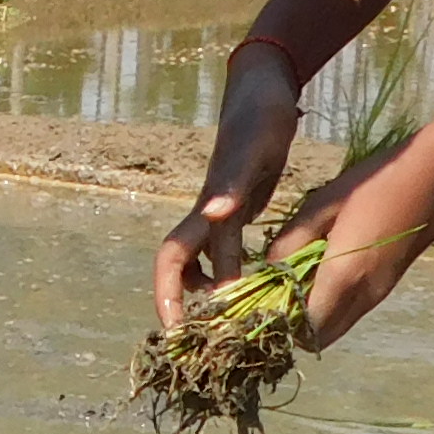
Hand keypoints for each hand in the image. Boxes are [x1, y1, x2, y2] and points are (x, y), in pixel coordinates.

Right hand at [157, 42, 305, 326]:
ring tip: (224, 322)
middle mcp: (207, 214)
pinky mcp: (234, 208)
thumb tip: (213, 215)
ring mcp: (219, 212)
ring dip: (204, 292)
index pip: (174, 260)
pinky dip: (225, 272)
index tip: (180, 332)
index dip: (170, 296)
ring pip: (198, 262)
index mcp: (208, 208)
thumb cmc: (261, 117)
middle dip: (179, 304)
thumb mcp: (254, 150)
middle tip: (194, 341)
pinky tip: (246, 285)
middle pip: (178, 267)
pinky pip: (219, 250)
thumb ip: (232, 182)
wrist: (262, 92)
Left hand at [272, 137, 433, 348]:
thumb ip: (291, 241)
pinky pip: (354, 310)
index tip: (264, 300)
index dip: (281, 322)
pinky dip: (334, 304)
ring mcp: (381, 292)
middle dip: (296, 325)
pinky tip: (324, 271)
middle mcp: (365, 295)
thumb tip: (270, 268)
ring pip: (340, 325)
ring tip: (298, 280)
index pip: (307, 328)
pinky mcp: (390, 284)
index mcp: (344, 276)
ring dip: (316, 315)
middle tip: (277, 293)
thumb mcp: (322, 204)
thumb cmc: (374, 183)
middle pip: (323, 337)